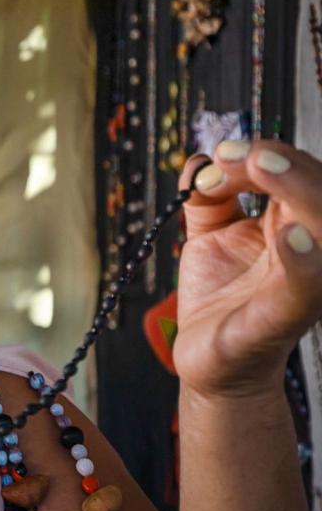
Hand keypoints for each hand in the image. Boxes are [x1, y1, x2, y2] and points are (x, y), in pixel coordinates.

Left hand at [174, 140, 321, 396]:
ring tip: (262, 166)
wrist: (210, 357)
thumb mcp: (209, 234)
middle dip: (284, 161)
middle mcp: (310, 245)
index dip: (265, 153)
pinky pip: (305, 285)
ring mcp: (305, 280)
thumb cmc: (220, 296)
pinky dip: (302, 257)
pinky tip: (288, 235)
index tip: (222, 154)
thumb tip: (200, 160)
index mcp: (293, 221)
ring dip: (300, 189)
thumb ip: (207, 195)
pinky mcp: (287, 314)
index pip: (299, 171)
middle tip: (239, 153)